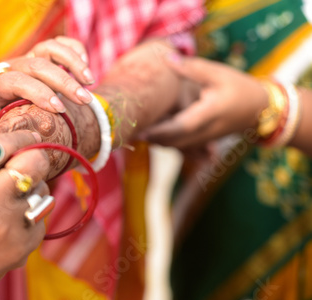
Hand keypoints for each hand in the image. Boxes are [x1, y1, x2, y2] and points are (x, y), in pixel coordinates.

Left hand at [0, 36, 94, 112]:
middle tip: (84, 100)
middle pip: (36, 65)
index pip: (14, 81)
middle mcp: (9, 67)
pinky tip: (86, 67)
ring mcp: (27, 58)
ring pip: (49, 48)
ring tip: (90, 82)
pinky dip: (75, 50)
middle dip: (63, 83)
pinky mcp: (42, 55)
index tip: (59, 109)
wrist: (13, 121)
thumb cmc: (6, 130)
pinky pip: (60, 43)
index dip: (37, 93)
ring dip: (73, 63)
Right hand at [0, 127, 50, 299]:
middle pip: (35, 162)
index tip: (19, 137)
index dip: (16, 136)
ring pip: (43, 188)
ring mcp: (11, 227)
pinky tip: (10, 219)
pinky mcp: (24, 247)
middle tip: (25, 157)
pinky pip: (41, 215)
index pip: (4, 143)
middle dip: (32, 155)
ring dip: (32, 185)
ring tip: (10, 194)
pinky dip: (30, 212)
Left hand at [145, 54, 268, 148]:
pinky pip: (181, 146)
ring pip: (176, 146)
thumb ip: (192, 68)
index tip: (140, 130)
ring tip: (138, 129)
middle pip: (174, 142)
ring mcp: (204, 140)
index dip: (160, 131)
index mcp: (209, 113)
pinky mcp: (202, 142)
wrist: (260, 110)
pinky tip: (153, 132)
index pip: (181, 127)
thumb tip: (167, 59)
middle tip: (131, 128)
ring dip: (157, 141)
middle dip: (152, 138)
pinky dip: (166, 141)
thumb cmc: (239, 88)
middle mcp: (206, 131)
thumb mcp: (218, 73)